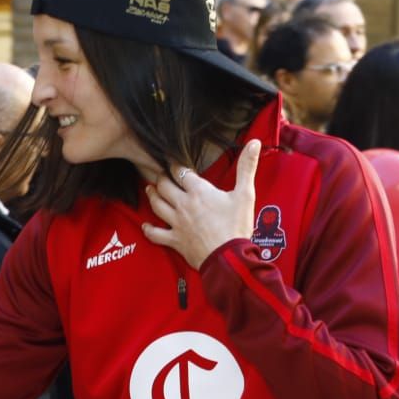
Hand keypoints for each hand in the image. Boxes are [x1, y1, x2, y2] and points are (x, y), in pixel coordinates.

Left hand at [142, 139, 260, 269]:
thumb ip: (247, 167)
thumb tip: (254, 142)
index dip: (176, 165)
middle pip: (164, 186)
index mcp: (199, 191)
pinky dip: (148, 229)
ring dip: (152, 195)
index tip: (172, 162)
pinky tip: (145, 226)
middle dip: (161, 178)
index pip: (181, 172)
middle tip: (160, 174)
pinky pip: (155, 234)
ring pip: (157, 205)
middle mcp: (183, 204)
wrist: (229, 257)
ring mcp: (177, 223)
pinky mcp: (175, 240)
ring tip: (150, 189)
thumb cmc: (237, 226)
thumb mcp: (245, 194)